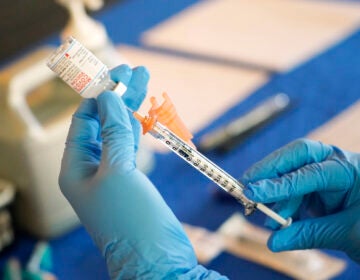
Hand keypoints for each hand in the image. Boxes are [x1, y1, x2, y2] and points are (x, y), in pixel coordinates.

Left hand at [59, 65, 225, 278]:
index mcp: (76, 169)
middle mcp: (92, 170)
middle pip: (103, 123)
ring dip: (131, 108)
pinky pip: (132, 146)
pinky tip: (145, 112)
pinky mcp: (134, 180)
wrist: (158, 259)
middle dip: (118, 97)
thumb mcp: (118, 172)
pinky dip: (139, 128)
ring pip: (120, 132)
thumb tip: (108, 96)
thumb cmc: (131, 220)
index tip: (117, 74)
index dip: (100, 96)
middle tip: (135, 70)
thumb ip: (114, 132)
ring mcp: (114, 175)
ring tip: (144, 81)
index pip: (84, 122)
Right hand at [242, 138, 359, 262]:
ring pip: (290, 172)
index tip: (253, 192)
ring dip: (273, 192)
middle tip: (246, 186)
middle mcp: (334, 163)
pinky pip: (292, 188)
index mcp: (347, 169)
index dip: (279, 184)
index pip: (309, 172)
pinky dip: (281, 202)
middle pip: (296, 156)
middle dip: (269, 170)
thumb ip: (308, 235)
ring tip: (262, 213)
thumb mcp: (347, 233)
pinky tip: (277, 218)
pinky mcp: (316, 186)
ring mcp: (324, 172)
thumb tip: (273, 243)